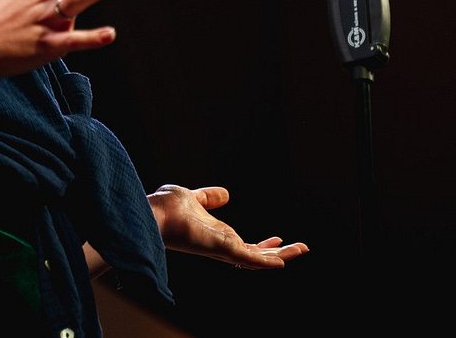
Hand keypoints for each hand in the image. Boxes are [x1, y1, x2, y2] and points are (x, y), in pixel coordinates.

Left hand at [149, 185, 307, 269]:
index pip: (245, 245)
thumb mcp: (194, 197)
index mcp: (217, 236)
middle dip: (279, 253)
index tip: (278, 238)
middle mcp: (221, 246)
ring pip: (257, 259)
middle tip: (302, 248)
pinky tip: (282, 260)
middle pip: (256, 255)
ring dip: (280, 256)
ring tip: (301, 249)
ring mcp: (222, 249)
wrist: (153, 212)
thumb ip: (209, 198)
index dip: (263, 244)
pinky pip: (248, 259)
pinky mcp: (222, 249)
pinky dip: (266, 261)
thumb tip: (226, 194)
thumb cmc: (165, 207)